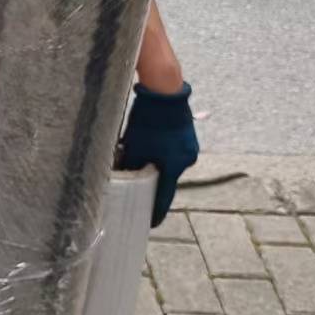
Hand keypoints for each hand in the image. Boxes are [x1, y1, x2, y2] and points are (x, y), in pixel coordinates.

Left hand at [116, 81, 198, 226]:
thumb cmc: (148, 121)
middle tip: (140, 190)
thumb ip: (131, 166)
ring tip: (143, 163)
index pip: (164, 197)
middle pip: (167, 180)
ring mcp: (190, 147)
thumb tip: (123, 179)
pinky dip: (163, 153)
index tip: (150, 223)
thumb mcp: (134, 147)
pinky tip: (152, 147)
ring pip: (170, 164)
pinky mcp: (189, 135)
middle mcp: (187, 161)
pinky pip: (174, 151)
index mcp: (174, 167)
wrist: (165, 91)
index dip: (156, 211)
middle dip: (154, 184)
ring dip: (158, 166)